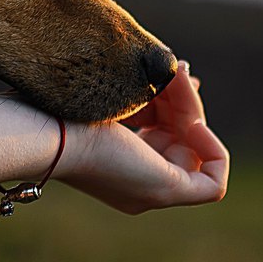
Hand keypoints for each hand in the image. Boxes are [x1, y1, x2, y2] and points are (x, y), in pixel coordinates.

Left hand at [52, 65, 229, 214]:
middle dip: (183, 98)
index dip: (174, 99)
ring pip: (194, 151)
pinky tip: (194, 124)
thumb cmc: (63, 105)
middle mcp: (132, 179)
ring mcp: (149, 189)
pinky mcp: (164, 193)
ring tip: (176, 77)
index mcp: (115, 159)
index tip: (171, 72)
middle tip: (173, 67)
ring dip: (192, 109)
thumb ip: (146, 88)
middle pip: (180, 138)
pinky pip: (212, 186)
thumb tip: (185, 75)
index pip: (163, 130)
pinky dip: (215, 153)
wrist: (48, 128)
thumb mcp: (114, 91)